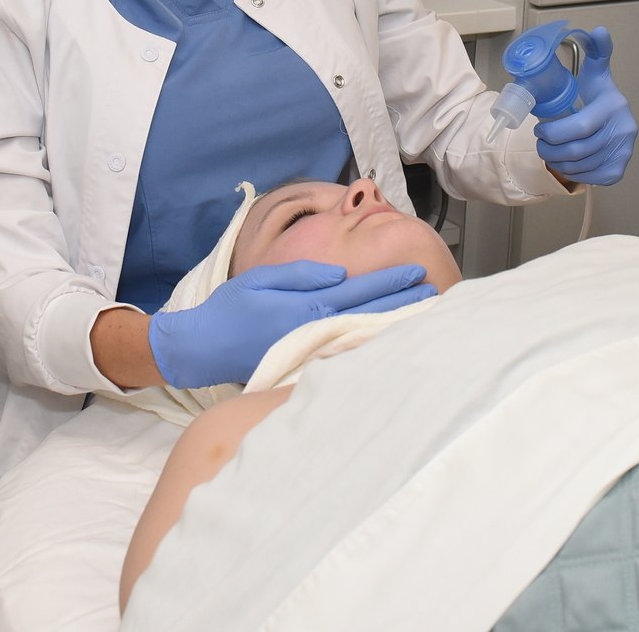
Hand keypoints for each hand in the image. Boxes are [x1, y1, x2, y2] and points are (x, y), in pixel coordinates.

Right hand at [147, 260, 432, 387]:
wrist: (204, 348)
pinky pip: (346, 352)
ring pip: (362, 335)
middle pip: (369, 315)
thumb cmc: (231, 308)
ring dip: (392, 325)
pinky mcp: (305, 364)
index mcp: (308, 305)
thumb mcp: (263, 277)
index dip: (391, 283)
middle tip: (435, 296)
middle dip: (402, 304)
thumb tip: (341, 274)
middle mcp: (316, 329)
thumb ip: (304, 273)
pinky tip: (386, 340)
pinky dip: (369, 343)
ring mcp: (313, 350)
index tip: (418, 275)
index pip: (360, 291)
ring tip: (420, 317)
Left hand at [533, 27, 637, 185]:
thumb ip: (597, 51)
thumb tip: (600, 30)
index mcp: (615, 105)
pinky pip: (588, 177)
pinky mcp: (618, 171)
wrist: (612, 120)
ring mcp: (624, 153)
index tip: (540, 129)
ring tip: (549, 151)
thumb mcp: (595, 73)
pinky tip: (566, 160)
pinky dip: (571, 172)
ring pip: (579, 166)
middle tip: (540, 141)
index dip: (554, 133)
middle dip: (550, 148)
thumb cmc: (596, 96)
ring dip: (556, 161)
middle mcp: (624, 131)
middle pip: (577, 150)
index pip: (580, 127)